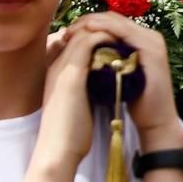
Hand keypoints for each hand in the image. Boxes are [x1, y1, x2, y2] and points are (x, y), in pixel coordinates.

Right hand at [37, 19, 126, 170]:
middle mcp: (57, 66)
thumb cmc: (69, 134)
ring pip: (84, 33)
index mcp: (57, 73)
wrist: (56, 151)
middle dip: (102, 30)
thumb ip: (85, 90)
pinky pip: (88, 43)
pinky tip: (122, 46)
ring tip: (125, 37)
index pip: (75, 41)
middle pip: (79, 32)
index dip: (96, 38)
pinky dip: (107, 39)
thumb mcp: (76, 104)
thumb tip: (101, 83)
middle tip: (123, 35)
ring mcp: (62, 68)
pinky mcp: (71, 75)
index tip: (117, 43)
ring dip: (107, 31)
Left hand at [52, 12, 180, 148]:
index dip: (87, 22)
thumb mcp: (117, 74)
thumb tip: (82, 49)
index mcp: (141, 39)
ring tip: (72, 32)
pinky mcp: (152, 50)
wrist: (156, 121)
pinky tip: (88, 34)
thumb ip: (107, 58)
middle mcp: (149, 36)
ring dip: (92, 23)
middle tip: (66, 31)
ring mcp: (153, 41)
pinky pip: (124, 31)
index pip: (110, 21)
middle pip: (112, 18)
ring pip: (117, 21)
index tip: (66, 33)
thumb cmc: (135, 101)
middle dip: (87, 20)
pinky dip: (105, 29)